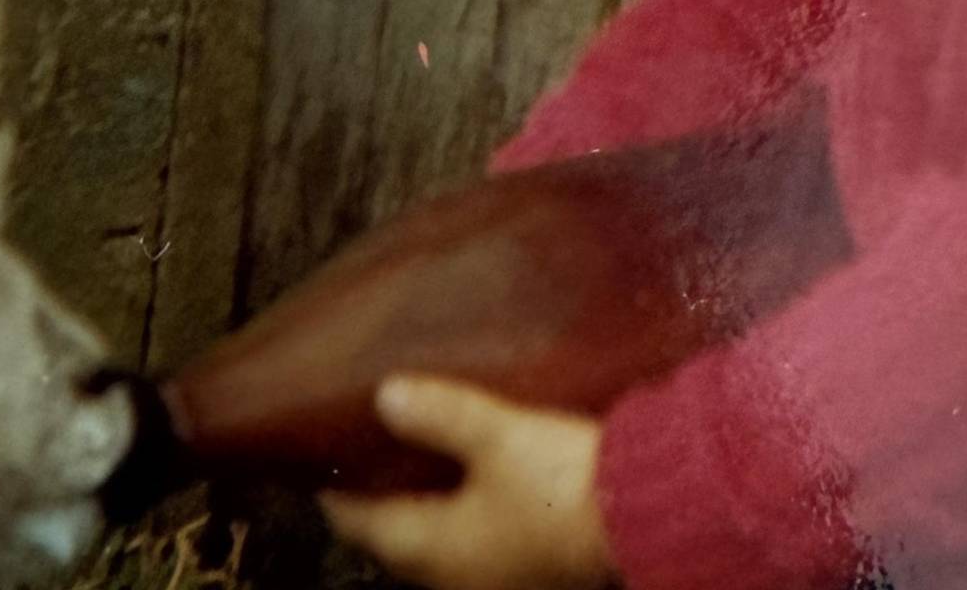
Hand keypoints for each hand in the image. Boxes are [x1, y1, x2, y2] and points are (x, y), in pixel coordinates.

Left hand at [319, 376, 614, 589]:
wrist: (647, 513)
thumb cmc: (562, 480)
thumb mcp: (496, 436)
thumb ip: (439, 414)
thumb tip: (384, 395)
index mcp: (436, 549)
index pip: (361, 523)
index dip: (337, 489)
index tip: (319, 455)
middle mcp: (459, 575)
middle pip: (399, 536)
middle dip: (382, 495)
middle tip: (370, 444)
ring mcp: (499, 575)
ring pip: (442, 539)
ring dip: (426, 501)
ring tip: (421, 451)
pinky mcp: (534, 564)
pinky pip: (479, 538)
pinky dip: (465, 508)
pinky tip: (478, 473)